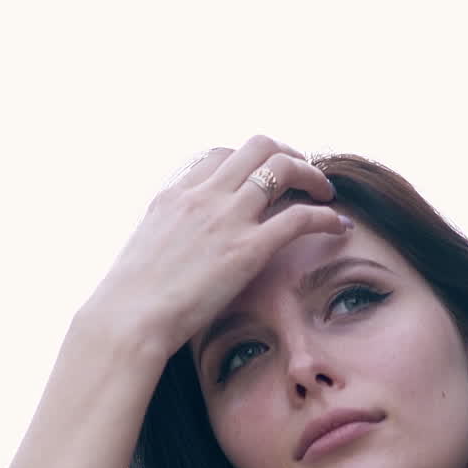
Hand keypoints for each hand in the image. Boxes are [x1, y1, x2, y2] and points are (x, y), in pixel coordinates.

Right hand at [80, 134, 348, 366]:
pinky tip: (340, 226)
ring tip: (327, 192)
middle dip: (288, 154)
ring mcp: (227, 219)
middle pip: (257, 147)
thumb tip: (170, 260)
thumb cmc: (129, 304)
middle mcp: (204, 196)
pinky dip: (326, 216)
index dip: (250, 162)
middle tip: (304, 177)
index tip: (266, 179)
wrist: (127, 320)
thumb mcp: (144, 258)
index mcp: (176, 196)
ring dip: (312, 176)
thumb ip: (166, 244)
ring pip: (283, 168)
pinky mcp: (248, 249)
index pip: (221, 156)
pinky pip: (301, 217)